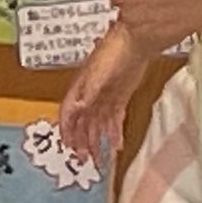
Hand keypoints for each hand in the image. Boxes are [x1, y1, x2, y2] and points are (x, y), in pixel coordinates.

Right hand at [59, 24, 151, 166]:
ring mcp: (104, 97)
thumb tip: (78, 109)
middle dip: (82, 144)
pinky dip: (114, 134)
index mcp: (79, 91)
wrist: (135, 41)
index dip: (66, 133)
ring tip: (99, 159)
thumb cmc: (113, 53)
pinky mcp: (119, 97)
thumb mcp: (97, 76)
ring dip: (97, 142)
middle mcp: (89, 96)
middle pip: (82, 125)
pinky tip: (117, 144)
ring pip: (97, 126)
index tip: (68, 147)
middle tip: (85, 161)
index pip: (68, 116)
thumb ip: (87, 94)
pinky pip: (114, 120)